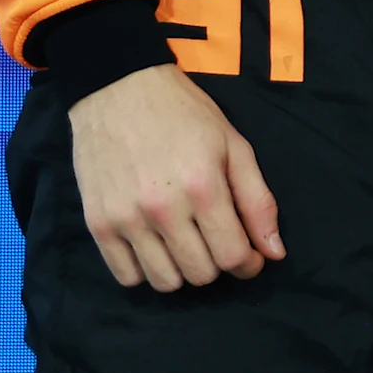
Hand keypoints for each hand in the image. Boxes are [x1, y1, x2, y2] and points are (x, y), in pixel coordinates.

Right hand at [66, 63, 284, 289]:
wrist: (119, 89)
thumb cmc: (184, 114)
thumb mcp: (233, 146)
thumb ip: (258, 201)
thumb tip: (275, 252)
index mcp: (203, 187)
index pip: (233, 256)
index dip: (249, 263)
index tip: (250, 256)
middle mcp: (163, 209)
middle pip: (200, 274)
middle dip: (218, 264)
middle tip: (216, 241)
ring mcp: (126, 219)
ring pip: (164, 282)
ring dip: (183, 270)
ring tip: (186, 244)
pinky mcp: (97, 224)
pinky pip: (126, 276)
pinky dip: (146, 271)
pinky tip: (155, 248)